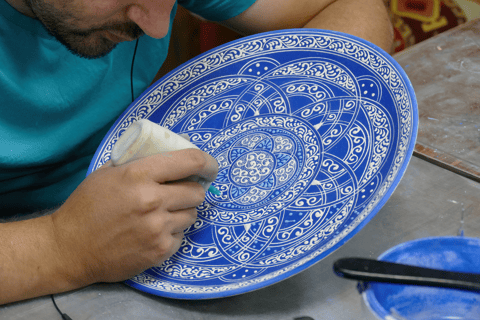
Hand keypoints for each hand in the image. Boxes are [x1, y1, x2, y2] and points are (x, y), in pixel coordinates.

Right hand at [50, 148, 217, 285]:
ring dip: (182, 212)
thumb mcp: (109, 171)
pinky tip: (153, 232)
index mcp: (139, 175)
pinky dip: (172, 232)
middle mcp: (152, 200)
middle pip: (197, 192)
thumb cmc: (87, 205)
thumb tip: (175, 147)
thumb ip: (141, 158)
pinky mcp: (160, 250)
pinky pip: (181, 236)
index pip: (191, 161)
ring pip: (192, 215)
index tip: (210, 166)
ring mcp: (158, 228)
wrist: (69, 248)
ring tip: (161, 213)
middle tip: (180, 192)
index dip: (207, 162)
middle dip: (192, 190)